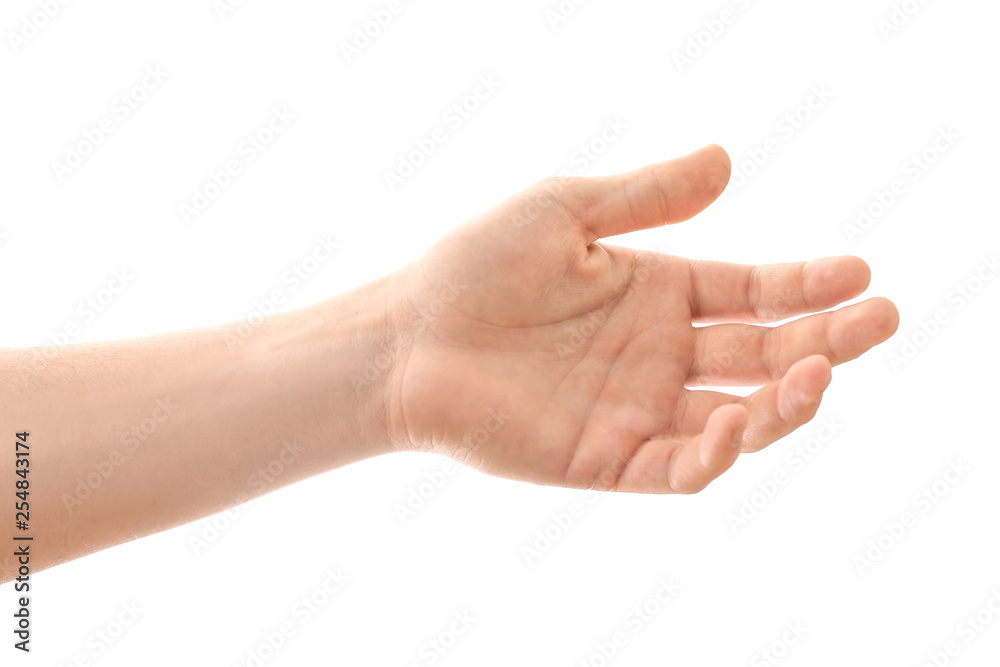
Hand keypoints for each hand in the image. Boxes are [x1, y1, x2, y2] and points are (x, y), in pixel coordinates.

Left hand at [384, 145, 898, 493]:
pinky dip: (715, 454)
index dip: (808, 286)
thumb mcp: (565, 212)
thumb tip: (728, 159)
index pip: (752, 293)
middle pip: (761, 353)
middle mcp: (658, 354)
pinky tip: (736, 422)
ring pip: (735, 416)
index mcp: (656, 293)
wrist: (408, 335)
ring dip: (784, 401)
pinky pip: (679, 468)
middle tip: (879, 320)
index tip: (859, 273)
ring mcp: (637, 410)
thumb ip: (647, 197)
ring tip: (815, 373)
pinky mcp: (606, 459)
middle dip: (824, 341)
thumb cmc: (475, 267)